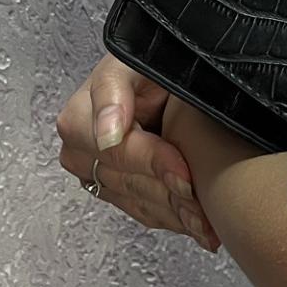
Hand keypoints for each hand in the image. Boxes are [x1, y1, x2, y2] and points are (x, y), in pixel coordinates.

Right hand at [57, 52, 221, 252]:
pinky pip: (144, 213)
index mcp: (78, 119)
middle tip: (206, 209)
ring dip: (176, 215)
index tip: (185, 177)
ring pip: (140, 205)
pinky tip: (197, 224)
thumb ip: (113, 89)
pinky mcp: (115, 192)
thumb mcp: (128, 62)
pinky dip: (173, 218)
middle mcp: (81, 153)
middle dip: (171, 196)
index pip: (118, 153)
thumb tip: (107, 133)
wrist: (156, 76)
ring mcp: (97, 175)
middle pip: (131, 184)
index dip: (155, 164)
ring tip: (208, 221)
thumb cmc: (144, 64)